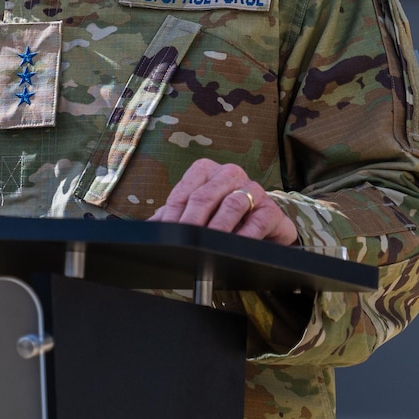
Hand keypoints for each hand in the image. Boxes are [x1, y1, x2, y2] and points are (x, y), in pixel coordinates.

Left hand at [148, 158, 297, 244]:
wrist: (264, 230)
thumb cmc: (223, 219)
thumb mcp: (196, 216)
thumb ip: (172, 218)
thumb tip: (148, 230)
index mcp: (205, 171)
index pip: (183, 192)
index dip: (172, 216)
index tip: (165, 236)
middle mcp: (229, 174)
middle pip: (205, 197)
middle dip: (191, 223)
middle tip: (182, 244)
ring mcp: (252, 189)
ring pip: (231, 206)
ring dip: (216, 228)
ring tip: (206, 247)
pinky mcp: (271, 210)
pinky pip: (257, 222)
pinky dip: (244, 236)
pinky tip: (234, 248)